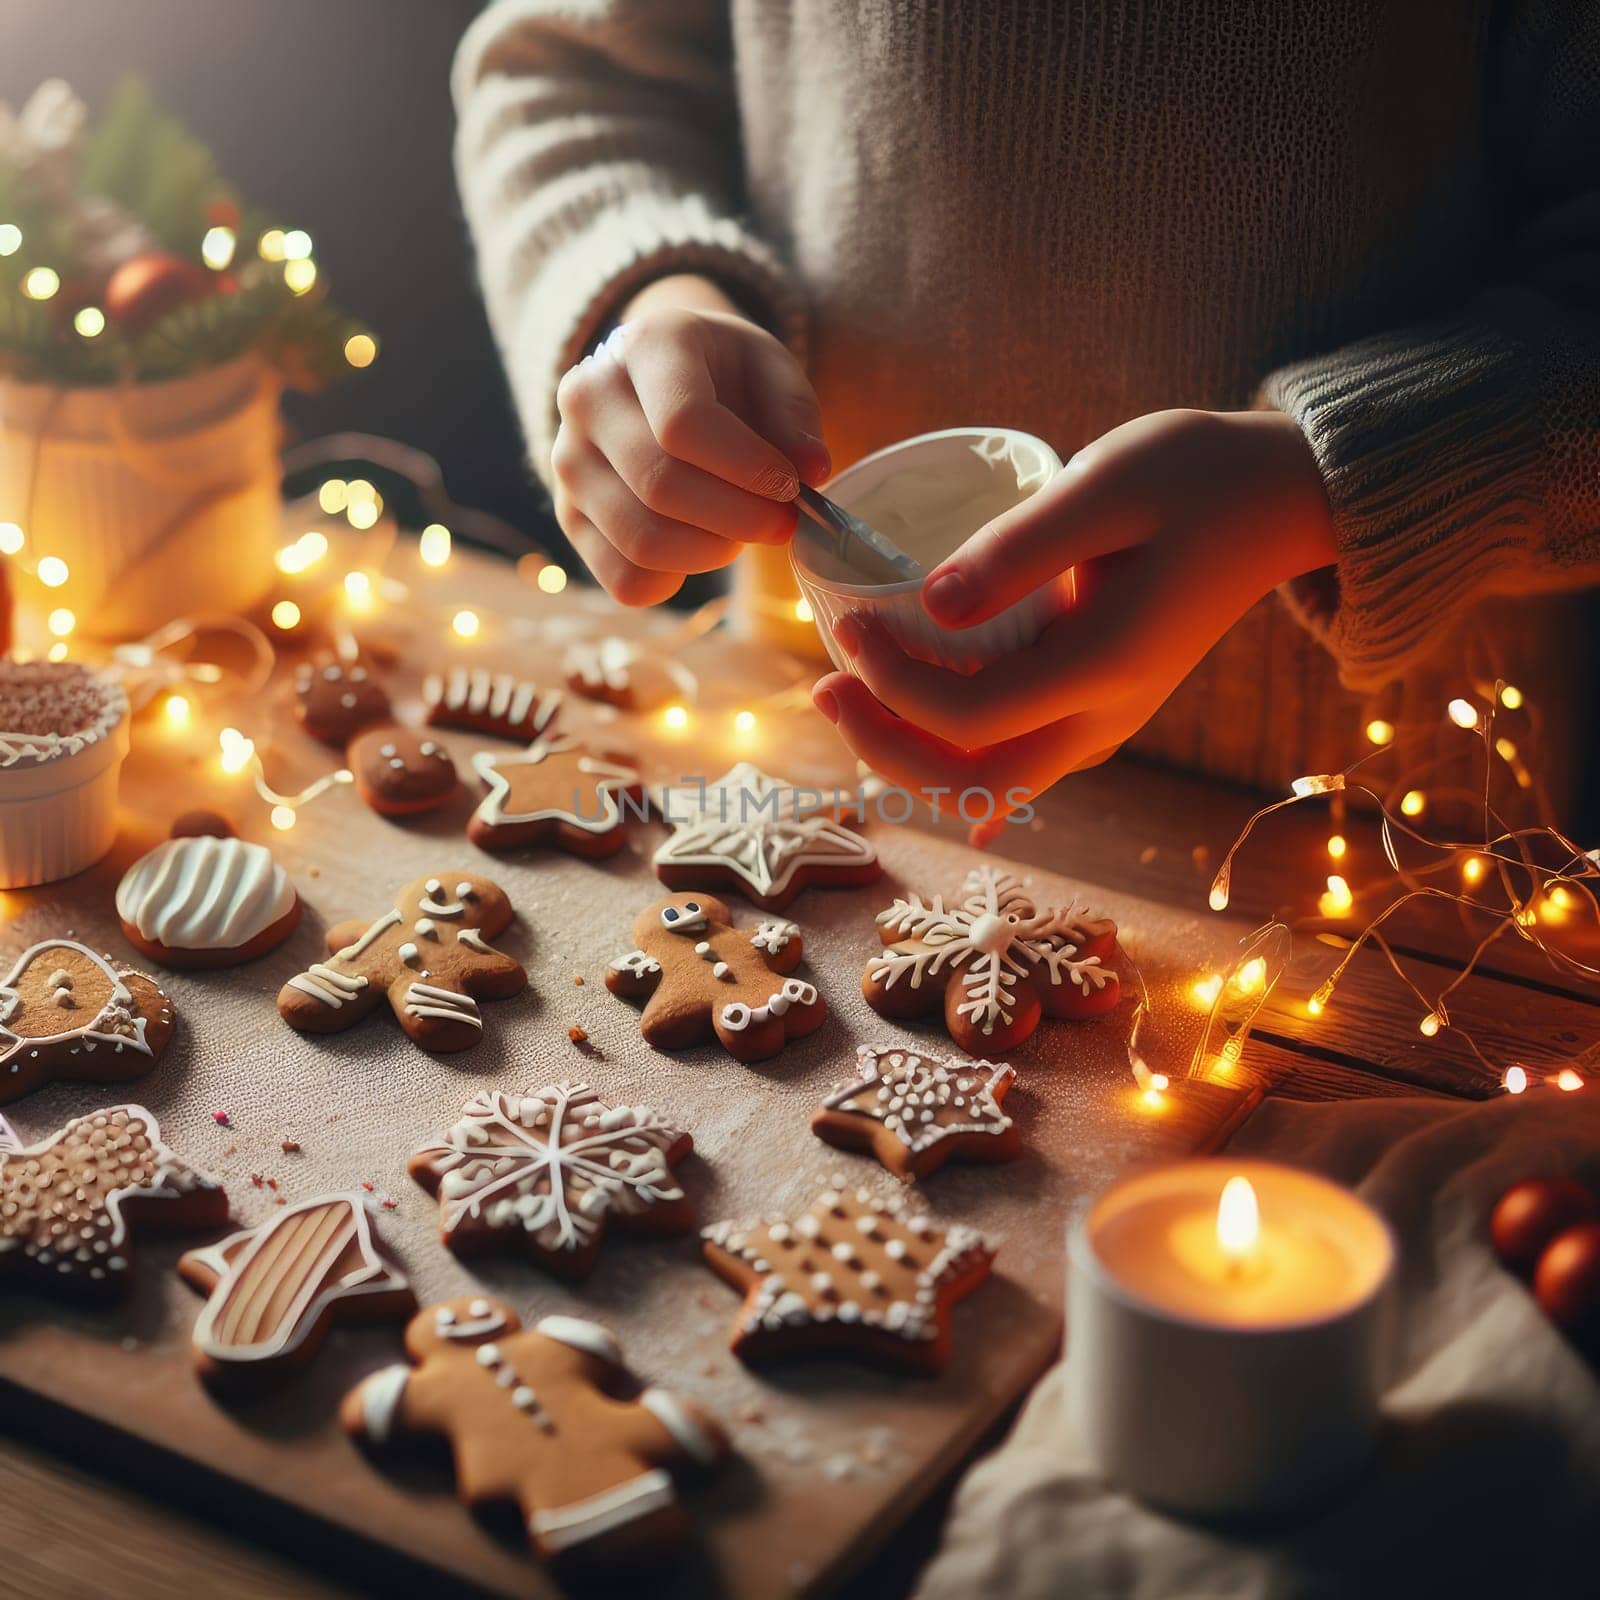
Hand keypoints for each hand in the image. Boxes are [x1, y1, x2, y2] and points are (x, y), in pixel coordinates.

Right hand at [551, 274, 829, 604]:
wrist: (657, 378)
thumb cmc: (723, 375)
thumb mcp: (769, 368)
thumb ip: (796, 415)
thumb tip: (811, 471)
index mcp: (643, 347)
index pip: (682, 424)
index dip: (746, 467)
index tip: (789, 486)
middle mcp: (587, 400)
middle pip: (661, 486)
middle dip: (740, 518)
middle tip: (781, 521)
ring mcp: (567, 462)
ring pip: (643, 541)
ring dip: (713, 552)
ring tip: (742, 530)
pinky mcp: (569, 517)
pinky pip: (624, 580)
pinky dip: (676, 580)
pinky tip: (700, 547)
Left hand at [812, 409, 1334, 843]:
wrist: (1274, 502)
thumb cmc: (1193, 477)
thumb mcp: (1104, 486)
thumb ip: (1019, 548)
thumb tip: (930, 604)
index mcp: (1105, 666)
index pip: (972, 718)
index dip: (894, 686)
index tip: (847, 627)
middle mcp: (1105, 717)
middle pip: (974, 783)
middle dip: (886, 751)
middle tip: (825, 690)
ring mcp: (1104, 722)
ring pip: (990, 785)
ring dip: (911, 757)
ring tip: (848, 697)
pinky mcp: (1097, 707)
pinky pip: (1013, 760)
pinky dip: (950, 752)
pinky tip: (904, 733)